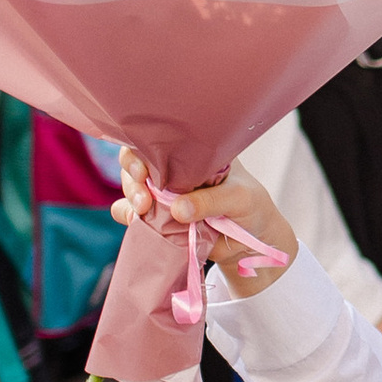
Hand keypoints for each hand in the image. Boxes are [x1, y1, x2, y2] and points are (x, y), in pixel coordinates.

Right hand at [113, 146, 298, 292]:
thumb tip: (176, 209)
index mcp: (194, 152)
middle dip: (132, 177)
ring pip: (132, 187)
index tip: (143, 170)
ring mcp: (164, 193)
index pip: (160, 139)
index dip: (143, 148)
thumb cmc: (252, 208)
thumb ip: (211, 201)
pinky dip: (127, 215)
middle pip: (137, 162)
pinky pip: (132, 213)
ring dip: (130, 197)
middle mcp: (174, 169)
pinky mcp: (160, 217)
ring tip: (142, 211)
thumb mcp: (240, 198)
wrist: (254, 242)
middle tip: (143, 198)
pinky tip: (135, 221)